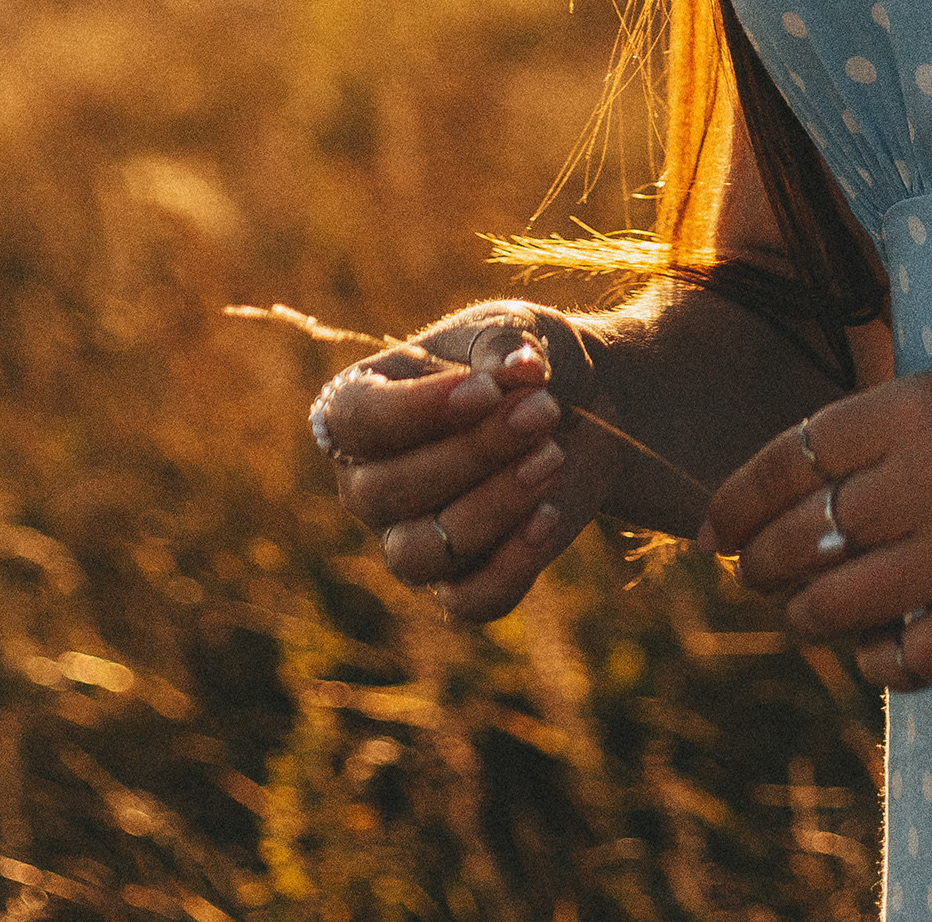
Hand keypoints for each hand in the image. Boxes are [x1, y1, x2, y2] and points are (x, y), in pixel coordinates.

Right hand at [312, 307, 624, 621]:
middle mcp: (368, 483)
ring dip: (493, 507)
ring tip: (552, 457)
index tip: (486, 390)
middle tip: (541, 411)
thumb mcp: (519, 330)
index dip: (416, 410)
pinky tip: (549, 518)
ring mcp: (408, 540)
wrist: (579, 412)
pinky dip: (511, 566)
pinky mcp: (461, 584)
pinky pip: (469, 600)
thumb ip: (509, 343)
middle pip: (387, 491)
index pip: (353, 422)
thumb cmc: (524, 366)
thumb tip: (521, 368)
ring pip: (420, 553)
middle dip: (473, 453)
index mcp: (358, 408)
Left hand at [703, 357, 931, 689]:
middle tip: (749, 576)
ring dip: (805, 618)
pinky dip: (878, 663)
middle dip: (760, 564)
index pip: (791, 456)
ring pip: (837, 605)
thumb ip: (899, 425)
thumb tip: (819, 473)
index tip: (713, 527)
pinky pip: (907, 661)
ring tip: (801, 617)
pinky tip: (876, 652)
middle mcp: (928, 476)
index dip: (738, 498)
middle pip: (802, 536)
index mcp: (918, 405)